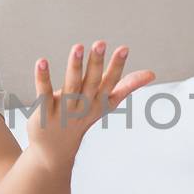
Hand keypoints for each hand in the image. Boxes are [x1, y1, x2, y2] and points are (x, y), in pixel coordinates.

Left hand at [27, 40, 154, 166]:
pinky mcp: (45, 113)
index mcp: (99, 102)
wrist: (56, 150)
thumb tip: (152, 74)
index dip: (117, 66)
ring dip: (75, 66)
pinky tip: (42, 62)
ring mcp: (64, 110)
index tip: (124, 48)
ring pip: (71, 86)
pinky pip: (44, 94)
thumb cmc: (82, 118)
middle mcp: (83, 106)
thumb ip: (126, 86)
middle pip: (91, 82)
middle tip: (100, 43)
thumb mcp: (105, 103)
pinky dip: (43, 78)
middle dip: (96, 63)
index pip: (110, 83)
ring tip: (78, 47)